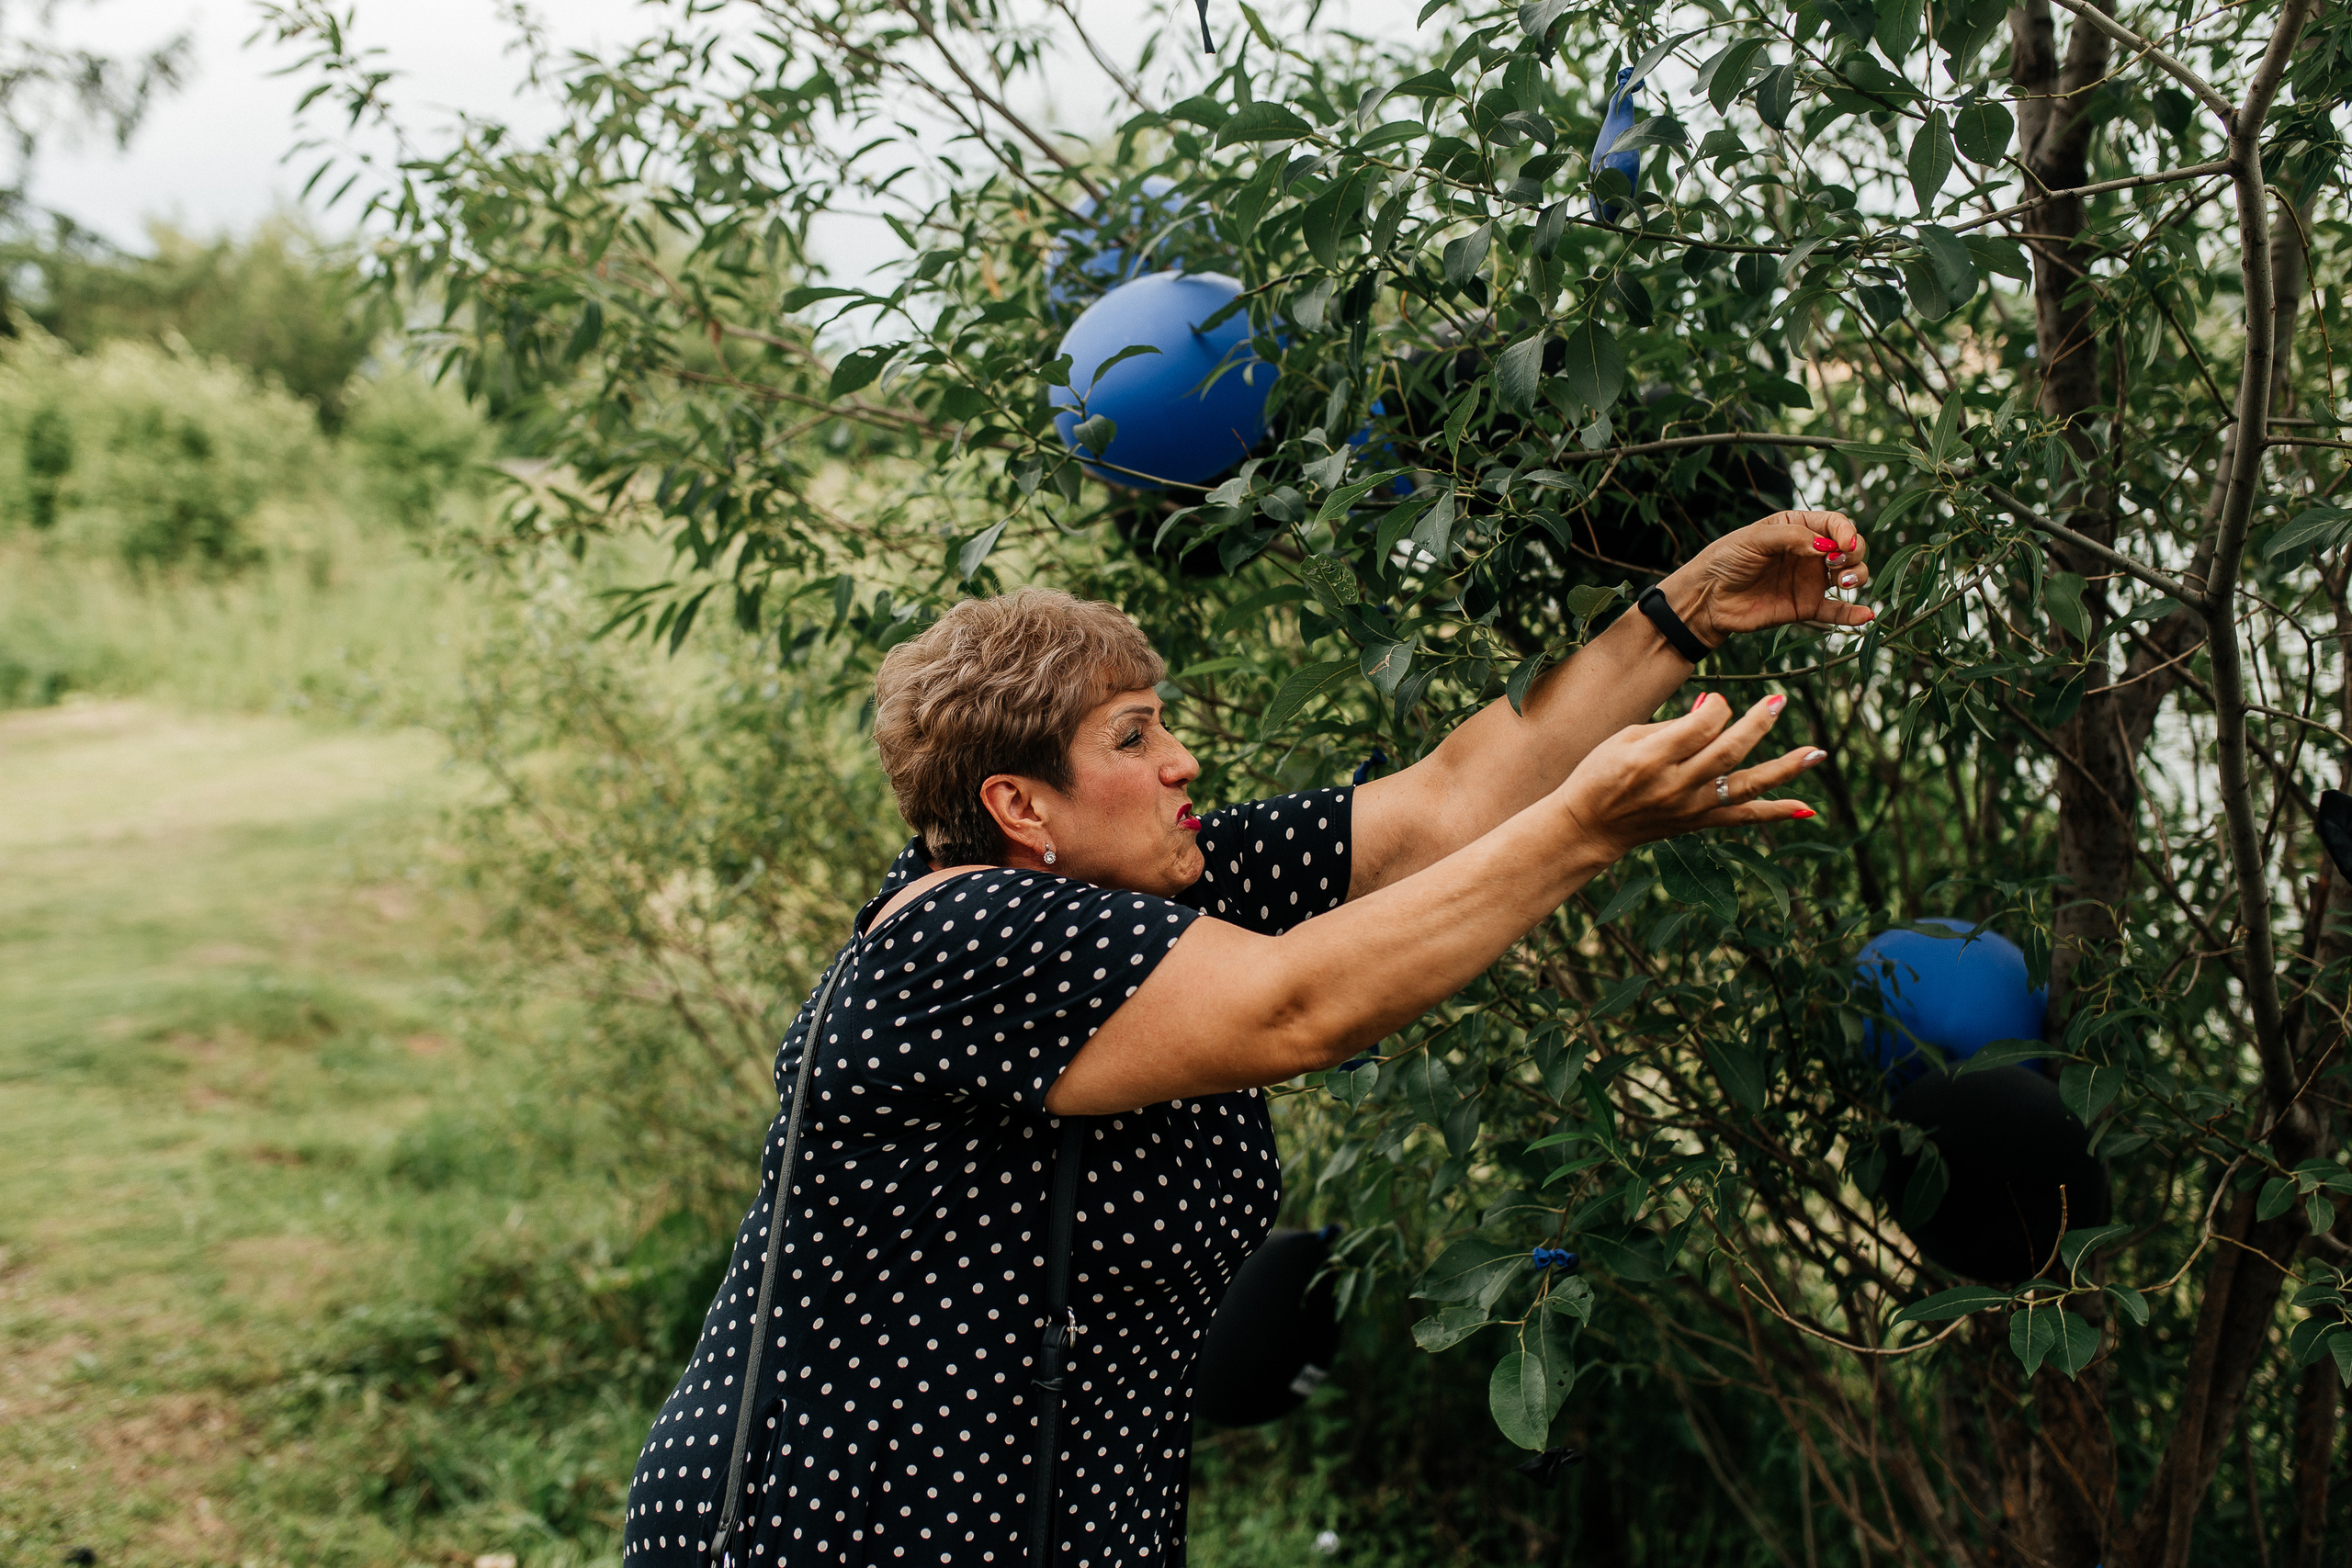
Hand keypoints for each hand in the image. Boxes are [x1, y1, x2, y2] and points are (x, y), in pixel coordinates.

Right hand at [1554, 692, 1826, 861]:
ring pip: (1746, 785)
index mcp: (1651, 758)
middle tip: (1779, 700)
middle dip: (1757, 723)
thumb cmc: (1601, 773)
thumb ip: (1672, 726)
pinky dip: (1775, 813)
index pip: (1701, 725)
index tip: (1714, 700)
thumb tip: (1711, 711)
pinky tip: (1806, 809)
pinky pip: (1743, 817)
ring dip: (1784, 768)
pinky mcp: (1699, 823)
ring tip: (1817, 752)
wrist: (1588, 826)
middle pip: (1728, 751)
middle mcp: (1675, 785)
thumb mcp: (1625, 738)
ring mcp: (1690, 808)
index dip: (1715, 706)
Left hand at [1661, 511, 1875, 646]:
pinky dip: (1854, 614)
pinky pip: (1837, 611)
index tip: (1844, 543)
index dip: (1846, 532)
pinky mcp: (1806, 607)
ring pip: (1850, 576)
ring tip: (1844, 583)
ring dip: (1858, 576)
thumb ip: (1791, 538)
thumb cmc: (1725, 560)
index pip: (1834, 524)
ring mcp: (1810, 580)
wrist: (1706, 598)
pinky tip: (1866, 616)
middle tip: (1835, 563)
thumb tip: (1827, 547)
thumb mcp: (1754, 539)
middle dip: (1853, 553)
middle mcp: (1809, 553)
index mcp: (1797, 527)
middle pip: (1849, 548)